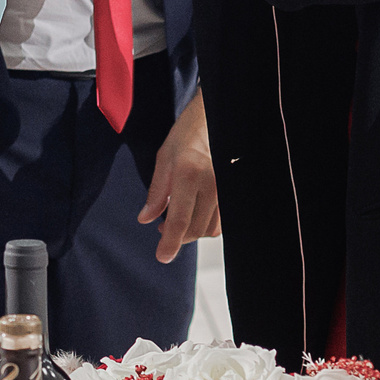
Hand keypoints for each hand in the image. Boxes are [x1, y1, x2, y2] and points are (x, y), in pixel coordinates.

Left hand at [138, 91, 219, 263]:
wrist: (213, 122)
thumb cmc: (185, 137)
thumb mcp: (162, 160)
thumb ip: (156, 193)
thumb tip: (146, 219)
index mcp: (188, 173)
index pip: (180, 219)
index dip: (171, 242)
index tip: (163, 257)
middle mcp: (211, 183)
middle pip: (195, 229)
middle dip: (177, 237)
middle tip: (162, 229)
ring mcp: (226, 189)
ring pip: (209, 228)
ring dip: (191, 231)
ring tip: (176, 219)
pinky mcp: (233, 193)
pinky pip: (220, 222)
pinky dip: (204, 224)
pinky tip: (193, 214)